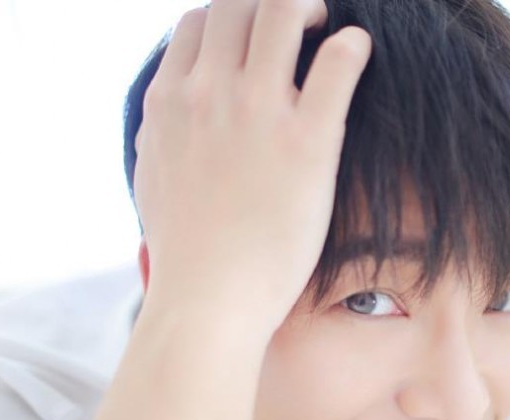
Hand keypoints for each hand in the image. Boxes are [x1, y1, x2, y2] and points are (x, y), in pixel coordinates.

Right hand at [133, 0, 371, 325]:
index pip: (196, 22)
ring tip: (330, 27)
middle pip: (237, 3)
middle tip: (301, 26)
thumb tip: (162, 119)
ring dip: (310, 7)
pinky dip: (353, 46)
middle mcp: (208, 93)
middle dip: (270, 5)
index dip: (230, 20)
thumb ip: (159, 135)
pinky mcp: (307, 140)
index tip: (254, 40)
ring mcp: (256, 111)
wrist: (209, 300)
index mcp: (169, 101)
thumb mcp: (151, 177)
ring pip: (283, 9)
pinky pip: (339, 61)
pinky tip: (358, 53)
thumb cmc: (185, 251)